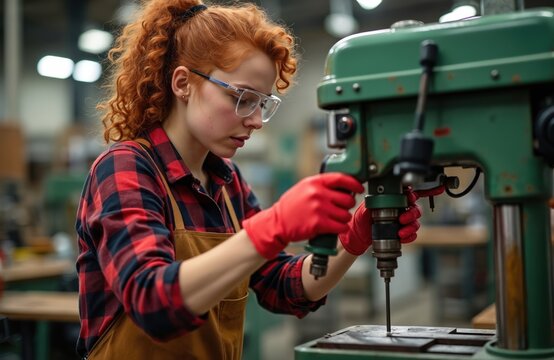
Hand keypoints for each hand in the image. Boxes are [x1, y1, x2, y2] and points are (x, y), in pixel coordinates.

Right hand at [243, 173, 363, 258]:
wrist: (277, 222)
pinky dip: (341, 228)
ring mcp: (318, 209)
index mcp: (315, 182)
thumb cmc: (292, 206)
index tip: (359, 188)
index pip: (341, 178)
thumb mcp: (304, 188)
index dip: (354, 183)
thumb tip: (344, 187)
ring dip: (344, 219)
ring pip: (345, 214)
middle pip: (347, 199)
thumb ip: (321, 185)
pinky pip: (340, 226)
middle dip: (347, 205)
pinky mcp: (318, 224)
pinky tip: (336, 227)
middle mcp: (317, 194)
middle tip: (342, 208)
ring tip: (336, 219)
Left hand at [339, 185, 444, 254]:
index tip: (409, 198)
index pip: (407, 194)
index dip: (411, 195)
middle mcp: (399, 209)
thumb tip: (371, 205)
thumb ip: (367, 208)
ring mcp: (402, 221)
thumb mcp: (362, 212)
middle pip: (415, 208)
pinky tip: (402, 238)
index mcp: (391, 200)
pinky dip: (409, 237)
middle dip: (411, 214)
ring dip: (411, 227)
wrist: (359, 235)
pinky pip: (412, 234)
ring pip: (415, 222)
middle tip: (402, 219)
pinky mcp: (403, 232)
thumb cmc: (361, 219)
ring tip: (400, 233)